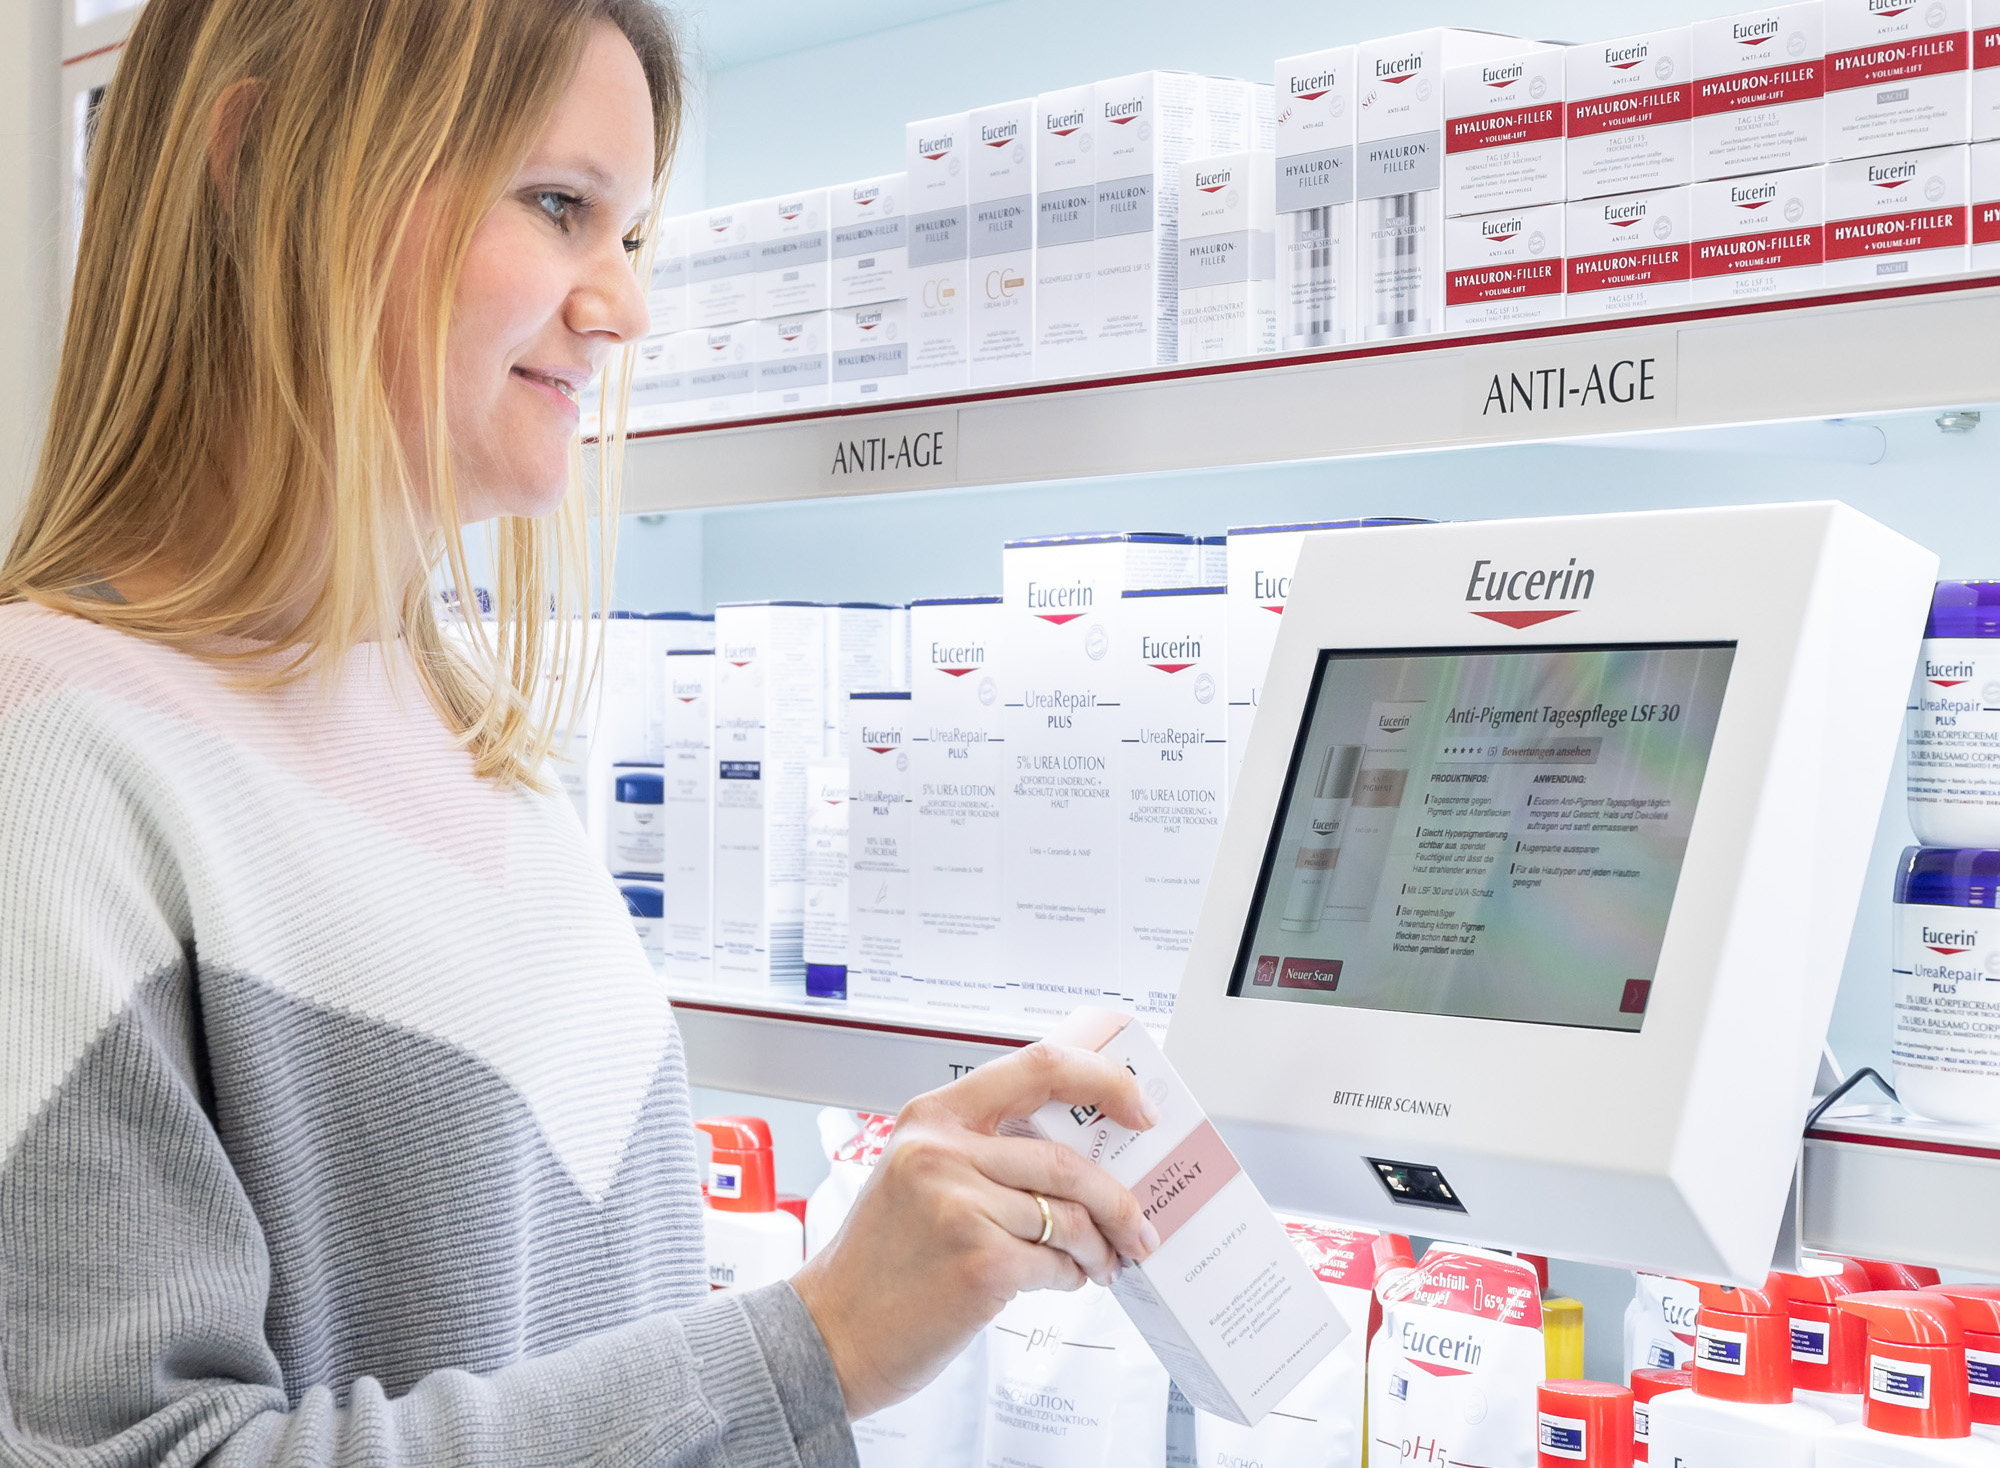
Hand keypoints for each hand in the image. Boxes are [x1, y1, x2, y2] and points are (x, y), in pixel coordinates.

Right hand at [789, 1039, 1162, 1419]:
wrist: (829, 1335)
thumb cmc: (878, 1264)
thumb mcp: (916, 1178)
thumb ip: (983, 1152)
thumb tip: (1074, 1157)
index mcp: (932, 1118)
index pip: (1038, 1066)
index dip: (1102, 1079)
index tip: (1138, 1106)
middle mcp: (943, 1152)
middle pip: (1067, 1159)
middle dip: (1118, 1198)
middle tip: (1139, 1223)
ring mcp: (961, 1207)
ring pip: (1071, 1217)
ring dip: (1098, 1247)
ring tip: (1099, 1263)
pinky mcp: (982, 1263)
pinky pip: (1058, 1264)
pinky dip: (1071, 1277)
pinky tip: (1061, 1282)